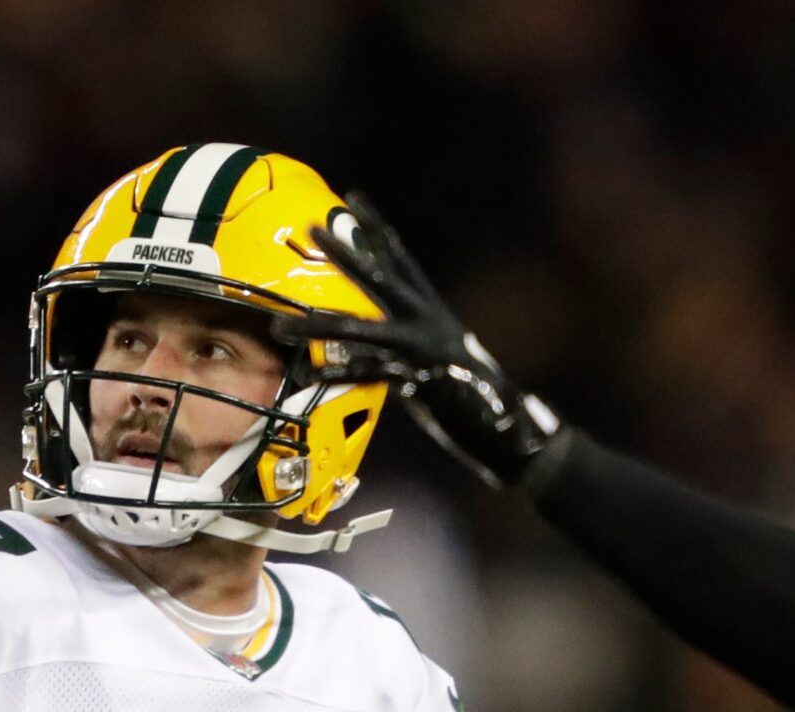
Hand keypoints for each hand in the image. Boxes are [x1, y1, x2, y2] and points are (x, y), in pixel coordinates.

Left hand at [305, 193, 561, 486]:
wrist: (515, 430)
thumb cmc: (476, 401)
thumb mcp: (434, 365)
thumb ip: (400, 353)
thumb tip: (365, 354)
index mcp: (434, 312)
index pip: (401, 259)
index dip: (377, 228)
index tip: (355, 198)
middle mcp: (427, 323)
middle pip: (379, 279)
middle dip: (345, 254)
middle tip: (313, 227)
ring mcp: (422, 351)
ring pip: (360, 331)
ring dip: (317, 326)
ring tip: (279, 325)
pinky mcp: (419, 383)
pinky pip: (371, 377)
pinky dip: (341, 376)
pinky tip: (310, 375)